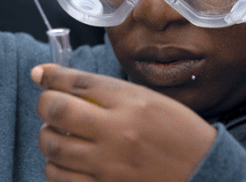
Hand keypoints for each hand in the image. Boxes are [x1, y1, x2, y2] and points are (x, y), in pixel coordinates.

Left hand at [32, 64, 216, 181]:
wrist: (204, 174)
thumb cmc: (179, 135)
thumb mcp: (151, 101)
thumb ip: (110, 92)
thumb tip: (64, 80)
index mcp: (131, 103)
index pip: (78, 82)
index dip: (51, 76)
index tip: (41, 74)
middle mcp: (117, 132)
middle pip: (56, 110)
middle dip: (45, 104)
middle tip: (49, 106)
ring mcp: (109, 165)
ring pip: (52, 147)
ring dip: (48, 138)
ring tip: (59, 136)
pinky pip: (61, 179)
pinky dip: (56, 168)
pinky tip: (67, 163)